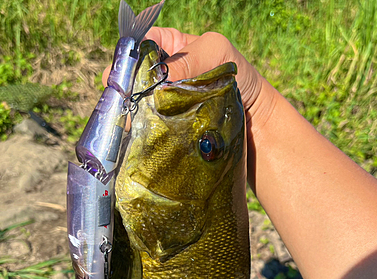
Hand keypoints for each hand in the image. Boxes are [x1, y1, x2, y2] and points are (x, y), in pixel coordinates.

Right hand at [102, 28, 266, 118]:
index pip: (138, 47)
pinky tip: (140, 135)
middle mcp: (160, 74)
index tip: (123, 75)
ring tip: (132, 122)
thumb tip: (158, 82)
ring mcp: (160, 103)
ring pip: (134, 104)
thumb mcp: (216, 53)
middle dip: (124, 89)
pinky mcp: (164, 127)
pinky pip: (146, 127)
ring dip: (130, 113)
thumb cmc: (238, 77)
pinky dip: (140, 130)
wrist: (253, 121)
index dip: (128, 59)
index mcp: (169, 47)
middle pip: (130, 78)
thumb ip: (187, 60)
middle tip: (124, 102)